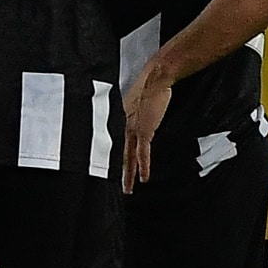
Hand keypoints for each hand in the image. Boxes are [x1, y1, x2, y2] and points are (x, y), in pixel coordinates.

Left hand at [120, 61, 172, 191]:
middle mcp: (123, 126)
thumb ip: (134, 112)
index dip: (114, 159)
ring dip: (129, 175)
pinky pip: (143, 153)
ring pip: (128, 158)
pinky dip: (144, 166)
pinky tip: (145, 178)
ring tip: (128, 190)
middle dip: (118, 173)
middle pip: (119, 155)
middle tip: (118, 188)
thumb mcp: (137, 101)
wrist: (156, 78)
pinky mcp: (145, 130)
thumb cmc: (149, 86)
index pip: (115, 144)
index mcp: (120, 119)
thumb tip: (137, 115)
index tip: (111, 172)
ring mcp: (133, 129)